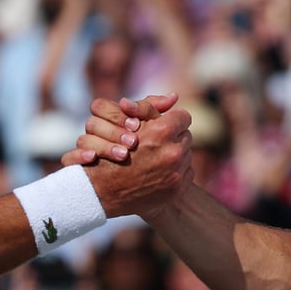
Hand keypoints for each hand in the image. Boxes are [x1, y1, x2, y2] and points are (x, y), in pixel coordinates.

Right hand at [81, 97, 192, 217]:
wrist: (103, 192)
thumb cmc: (110, 151)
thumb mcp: (127, 122)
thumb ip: (150, 106)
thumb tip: (174, 97)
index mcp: (162, 131)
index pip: (182, 116)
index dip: (171, 120)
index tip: (162, 125)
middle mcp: (173, 152)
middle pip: (185, 135)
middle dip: (172, 137)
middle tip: (157, 143)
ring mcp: (177, 173)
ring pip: (186, 154)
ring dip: (174, 153)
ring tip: (155, 158)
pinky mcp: (178, 189)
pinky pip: (186, 171)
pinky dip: (175, 171)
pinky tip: (158, 172)